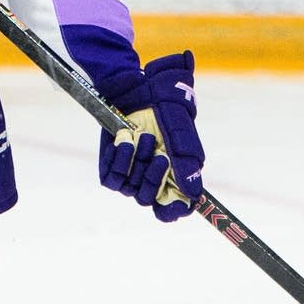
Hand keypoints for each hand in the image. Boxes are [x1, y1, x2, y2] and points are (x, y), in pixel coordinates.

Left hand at [98, 51, 204, 221]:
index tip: (172, 208)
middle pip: (147, 200)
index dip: (171, 212)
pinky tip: (125, 140)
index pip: (171, 210)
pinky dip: (118, 161)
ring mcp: (130, 174)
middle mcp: (151, 179)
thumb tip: (193, 195)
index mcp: (173, 178)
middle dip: (153, 179)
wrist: (143, 91)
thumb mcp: (182, 139)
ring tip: (143, 136)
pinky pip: (111, 180)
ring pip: (129, 189)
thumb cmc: (169, 114)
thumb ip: (187, 166)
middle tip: (161, 157)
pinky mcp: (112, 165)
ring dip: (137, 162)